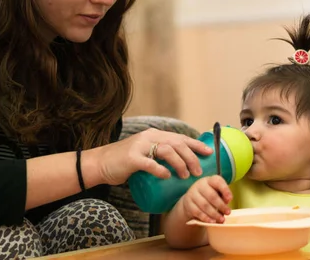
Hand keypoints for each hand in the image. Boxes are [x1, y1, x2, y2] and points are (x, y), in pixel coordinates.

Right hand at [98, 128, 212, 184]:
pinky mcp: (131, 158)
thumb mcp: (145, 154)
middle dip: (191, 157)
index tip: (209, 152)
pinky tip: (166, 176)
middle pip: (176, 143)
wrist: (101, 164)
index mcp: (153, 135)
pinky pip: (149, 163)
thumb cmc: (125, 162)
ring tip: (186, 175)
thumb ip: (158, 156)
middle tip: (198, 171)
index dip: (195, 144)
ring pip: (166, 150)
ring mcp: (139, 146)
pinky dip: (159, 169)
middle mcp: (148, 137)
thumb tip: (180, 166)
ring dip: (180, 163)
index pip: (179, 137)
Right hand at [181, 175, 231, 223]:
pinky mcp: (188, 203)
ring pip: (204, 205)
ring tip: (221, 219)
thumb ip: (223, 196)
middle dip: (221, 205)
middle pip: (211, 195)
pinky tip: (212, 221)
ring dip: (214, 214)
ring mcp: (192, 193)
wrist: (192, 199)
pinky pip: (197, 211)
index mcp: (210, 180)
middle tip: (228, 212)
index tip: (230, 199)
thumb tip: (226, 204)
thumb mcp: (217, 192)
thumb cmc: (209, 195)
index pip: (217, 181)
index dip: (225, 190)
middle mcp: (200, 185)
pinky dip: (206, 218)